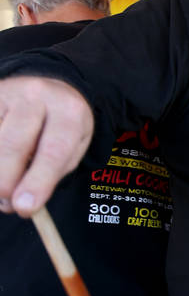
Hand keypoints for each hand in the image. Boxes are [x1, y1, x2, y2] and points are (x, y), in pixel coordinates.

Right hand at [0, 77, 93, 215]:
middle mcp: (36, 96)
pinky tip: (2, 164)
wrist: (52, 87)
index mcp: (68, 111)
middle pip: (13, 144)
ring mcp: (7, 92)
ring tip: (3, 188)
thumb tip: (23, 204)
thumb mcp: (73, 148)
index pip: (53, 150)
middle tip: (8, 204)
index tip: (25, 207)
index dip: (38, 182)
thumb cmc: (63, 128)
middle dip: (6, 181)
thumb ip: (52, 173)